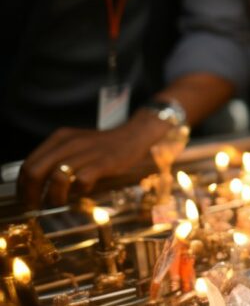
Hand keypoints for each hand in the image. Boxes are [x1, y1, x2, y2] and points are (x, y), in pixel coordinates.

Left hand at [18, 114, 166, 207]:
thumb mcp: (75, 144)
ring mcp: (87, 152)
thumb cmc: (102, 145)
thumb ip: (57, 158)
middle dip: (31, 193)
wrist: (134, 135)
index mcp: (60, 138)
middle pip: (36, 171)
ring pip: (56, 177)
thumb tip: (37, 185)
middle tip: (36, 206)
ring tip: (59, 202)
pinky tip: (82, 193)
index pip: (28, 163)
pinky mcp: (103, 162)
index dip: (23, 185)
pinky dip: (78, 191)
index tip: (26, 199)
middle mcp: (69, 143)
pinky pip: (81, 181)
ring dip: (54, 196)